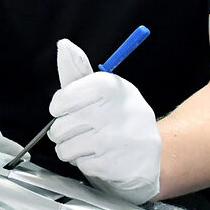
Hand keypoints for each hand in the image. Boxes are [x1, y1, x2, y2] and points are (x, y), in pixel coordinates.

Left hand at [47, 39, 160, 203]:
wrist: (150, 155)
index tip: (61, 109)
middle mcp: (118, 111)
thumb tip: (63, 45)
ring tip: (84, 144)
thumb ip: (78, 71)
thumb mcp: (101, 90)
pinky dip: (84, 163)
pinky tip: (99, 157)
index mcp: (113, 87)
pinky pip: (82, 164)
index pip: (66, 95)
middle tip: (75, 130)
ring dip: (68, 149)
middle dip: (61, 131)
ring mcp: (120, 140)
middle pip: (62, 124)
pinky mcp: (119, 164)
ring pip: (67, 147)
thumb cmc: (117, 118)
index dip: (59, 105)